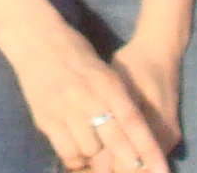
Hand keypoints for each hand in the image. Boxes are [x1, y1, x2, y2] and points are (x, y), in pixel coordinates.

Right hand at [7, 25, 169, 172]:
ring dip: (97, 157)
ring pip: (90, 149)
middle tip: (137, 169)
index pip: (132, 120)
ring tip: (98, 153)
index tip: (161, 169)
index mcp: (105, 81)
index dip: (148, 148)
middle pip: (114, 138)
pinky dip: (75, 157)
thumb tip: (133, 131)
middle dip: (129, 160)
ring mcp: (64, 107)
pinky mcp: (45, 117)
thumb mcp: (102, 68)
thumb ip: (116, 97)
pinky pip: (66, 150)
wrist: (34, 36)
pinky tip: (78, 152)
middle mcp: (86, 95)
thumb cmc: (74, 50)